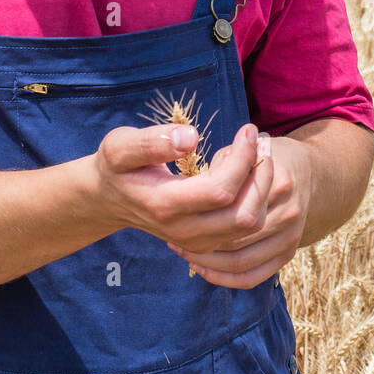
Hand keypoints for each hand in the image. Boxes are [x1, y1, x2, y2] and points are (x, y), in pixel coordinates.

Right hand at [89, 121, 273, 255]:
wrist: (110, 198)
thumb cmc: (118, 166)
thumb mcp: (120, 146)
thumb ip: (151, 142)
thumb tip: (191, 137)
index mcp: (164, 205)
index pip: (221, 190)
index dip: (242, 158)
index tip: (248, 130)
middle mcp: (184, 231)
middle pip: (244, 215)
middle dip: (261, 175)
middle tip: (263, 141)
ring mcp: (197, 242)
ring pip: (250, 225)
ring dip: (263, 188)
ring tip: (261, 153)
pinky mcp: (207, 243)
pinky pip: (246, 230)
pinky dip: (257, 201)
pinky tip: (250, 172)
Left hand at [165, 133, 313, 288]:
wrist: (309, 172)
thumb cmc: (266, 157)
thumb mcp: (245, 149)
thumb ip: (223, 166)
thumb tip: (193, 187)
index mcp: (279, 182)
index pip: (235, 206)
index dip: (202, 212)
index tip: (176, 212)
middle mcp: (289, 212)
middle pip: (235, 238)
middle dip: (199, 243)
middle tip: (172, 239)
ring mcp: (292, 236)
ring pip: (240, 262)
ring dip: (207, 262)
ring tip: (184, 251)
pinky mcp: (289, 252)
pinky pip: (253, 276)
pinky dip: (225, 278)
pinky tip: (203, 268)